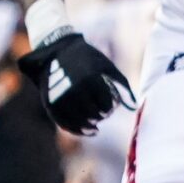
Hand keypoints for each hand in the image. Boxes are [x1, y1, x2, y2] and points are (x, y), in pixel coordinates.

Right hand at [18, 28, 134, 135]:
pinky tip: (84, 131)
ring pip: (77, 121)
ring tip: (94, 127)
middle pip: (92, 114)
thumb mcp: (108, 67)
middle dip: (98, 117)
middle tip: (100, 116)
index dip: (108, 109)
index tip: (109, 109)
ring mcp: (60, 97)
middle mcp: (74, 89)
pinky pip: (63, 122)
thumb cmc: (88, 60)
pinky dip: (74, 129)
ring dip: (87, 127)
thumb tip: (134, 107)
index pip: (105, 105)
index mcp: (91, 80)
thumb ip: (123, 86)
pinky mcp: (49, 102)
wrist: (57, 51)